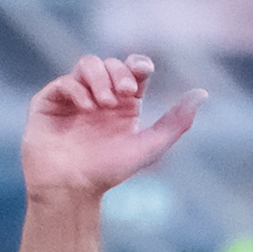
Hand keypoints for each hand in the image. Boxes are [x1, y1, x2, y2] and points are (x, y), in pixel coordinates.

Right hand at [24, 54, 202, 201]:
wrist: (72, 187)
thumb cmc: (110, 170)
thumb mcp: (150, 146)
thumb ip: (176, 122)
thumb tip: (202, 93)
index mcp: (125, 104)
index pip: (133, 70)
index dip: (138, 64)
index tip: (143, 71)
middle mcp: (100, 96)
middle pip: (111, 63)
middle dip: (120, 73)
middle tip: (126, 92)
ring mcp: (74, 97)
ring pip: (87, 64)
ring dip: (100, 78)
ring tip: (105, 103)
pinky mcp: (49, 101)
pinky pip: (64, 82)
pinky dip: (78, 90)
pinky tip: (88, 108)